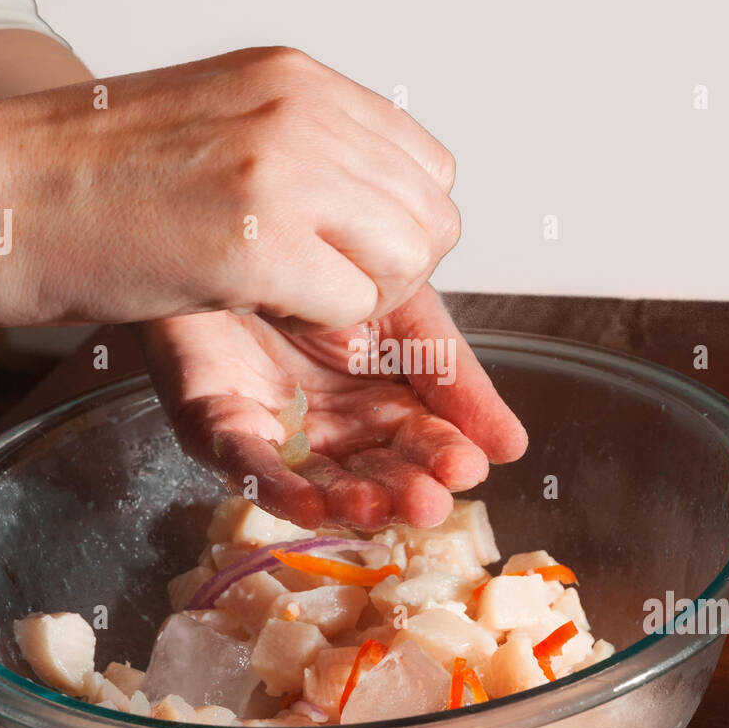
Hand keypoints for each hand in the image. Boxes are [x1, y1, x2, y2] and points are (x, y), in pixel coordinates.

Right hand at [0, 46, 459, 326]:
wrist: (7, 191)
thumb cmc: (94, 170)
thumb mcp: (221, 118)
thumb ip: (307, 144)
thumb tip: (379, 202)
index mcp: (297, 79)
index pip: (426, 162)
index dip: (398, 222)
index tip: (352, 248)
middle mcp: (303, 113)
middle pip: (432, 215)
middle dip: (393, 268)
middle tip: (328, 284)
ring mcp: (283, 174)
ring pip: (409, 259)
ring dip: (362, 296)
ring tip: (292, 293)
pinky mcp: (258, 245)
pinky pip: (355, 306)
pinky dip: (319, 322)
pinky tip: (259, 302)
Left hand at [141, 286, 527, 529]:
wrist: (244, 221)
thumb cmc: (314, 266)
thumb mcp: (404, 312)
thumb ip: (452, 374)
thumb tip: (513, 447)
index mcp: (382, 405)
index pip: (423, 442)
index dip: (445, 458)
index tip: (468, 468)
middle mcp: (331, 430)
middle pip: (374, 472)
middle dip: (401, 492)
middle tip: (428, 500)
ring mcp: (274, 430)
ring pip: (315, 480)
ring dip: (348, 500)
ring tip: (377, 506)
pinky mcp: (215, 422)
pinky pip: (246, 461)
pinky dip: (277, 486)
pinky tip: (309, 501)